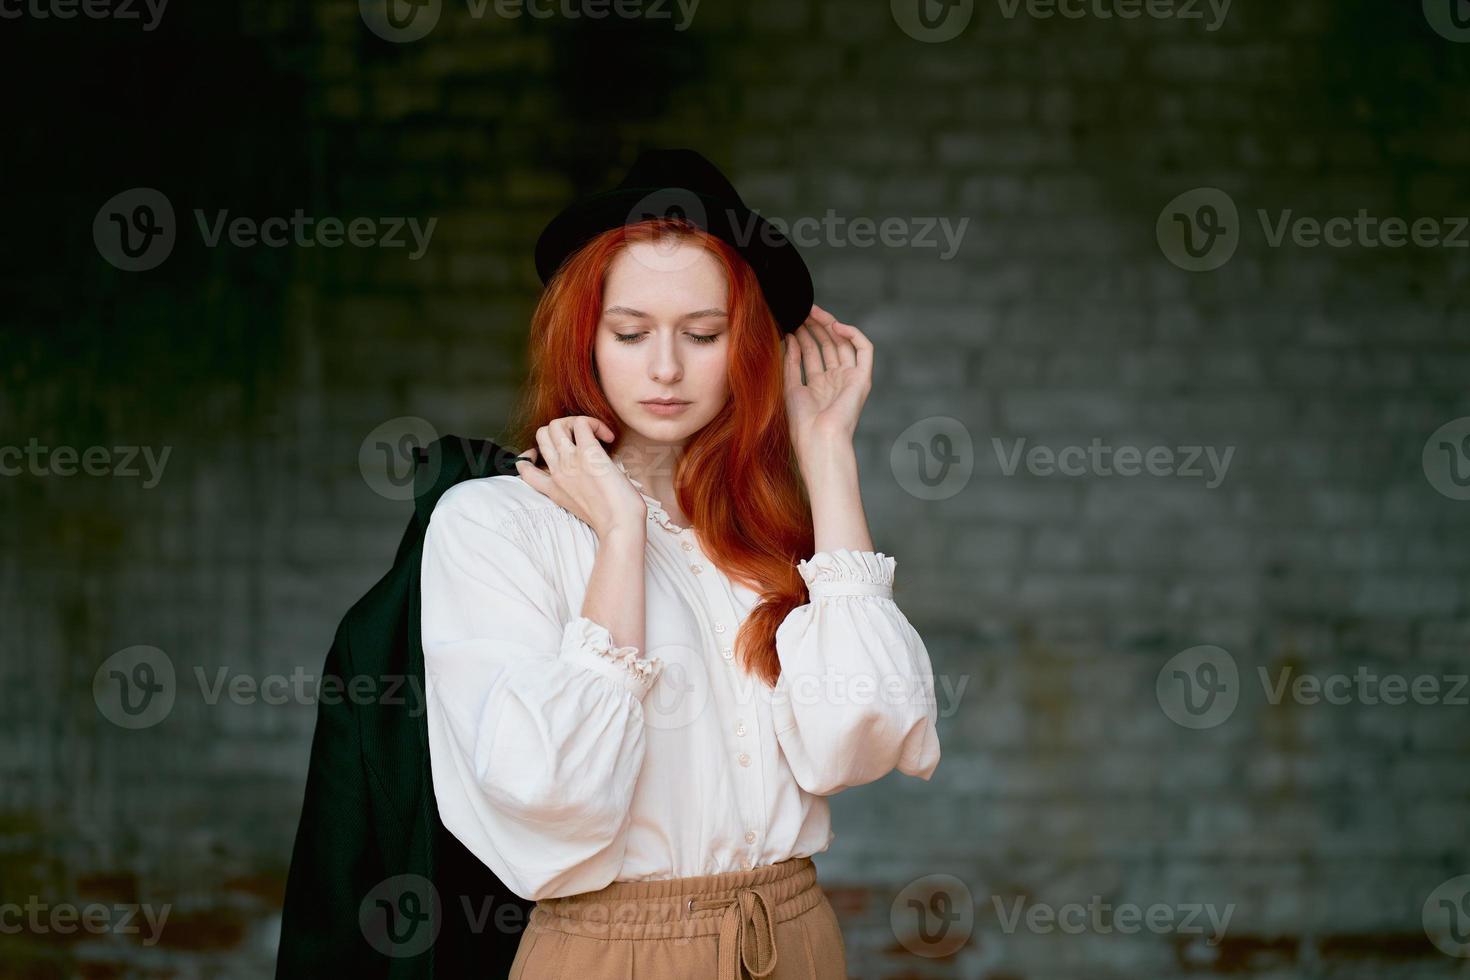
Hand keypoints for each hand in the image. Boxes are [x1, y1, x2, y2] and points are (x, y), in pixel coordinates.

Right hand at [513, 416, 646, 537]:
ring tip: (595, 436)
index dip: (529, 456)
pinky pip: (582, 423)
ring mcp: (570, 461)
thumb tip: (588, 476)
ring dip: (576, 422)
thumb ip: (575, 492)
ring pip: (556, 424)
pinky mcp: (588, 453)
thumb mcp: (581, 509)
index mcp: (554, 490)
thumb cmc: (611, 521)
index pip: (524, 469)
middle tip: (582, 439)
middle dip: (561, 429)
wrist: (619, 527)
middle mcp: (557, 473)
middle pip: (541, 435)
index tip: (544, 453)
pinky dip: (595, 424)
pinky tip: (608, 437)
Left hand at [783, 304, 873, 453]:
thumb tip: (791, 337)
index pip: (812, 352)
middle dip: (815, 326)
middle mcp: (836, 380)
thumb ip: (791, 362)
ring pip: (843, 343)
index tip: (791, 320)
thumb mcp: (791, 386)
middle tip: (801, 310)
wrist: (819, 440)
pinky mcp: (863, 378)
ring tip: (812, 312)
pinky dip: (853, 334)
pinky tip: (835, 326)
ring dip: (829, 326)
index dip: (803, 335)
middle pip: (827, 345)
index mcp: (819, 385)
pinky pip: (864, 349)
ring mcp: (850, 378)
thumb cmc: (802, 423)